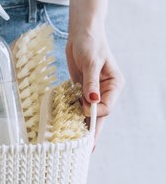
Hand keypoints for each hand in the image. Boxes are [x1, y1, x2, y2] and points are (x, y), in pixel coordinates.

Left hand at [65, 29, 124, 144]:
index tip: (83, 108)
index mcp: (114, 85)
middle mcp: (106, 91)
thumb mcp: (91, 62)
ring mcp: (94, 91)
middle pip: (99, 115)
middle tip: (86, 150)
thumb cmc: (90, 44)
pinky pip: (79, 105)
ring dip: (82, 125)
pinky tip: (69, 127)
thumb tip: (92, 100)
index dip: (94, 110)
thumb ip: (90, 82)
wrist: (81, 33)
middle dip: (92, 130)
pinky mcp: (83, 89)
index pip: (105, 106)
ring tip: (75, 144)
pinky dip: (75, 114)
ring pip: (89, 113)